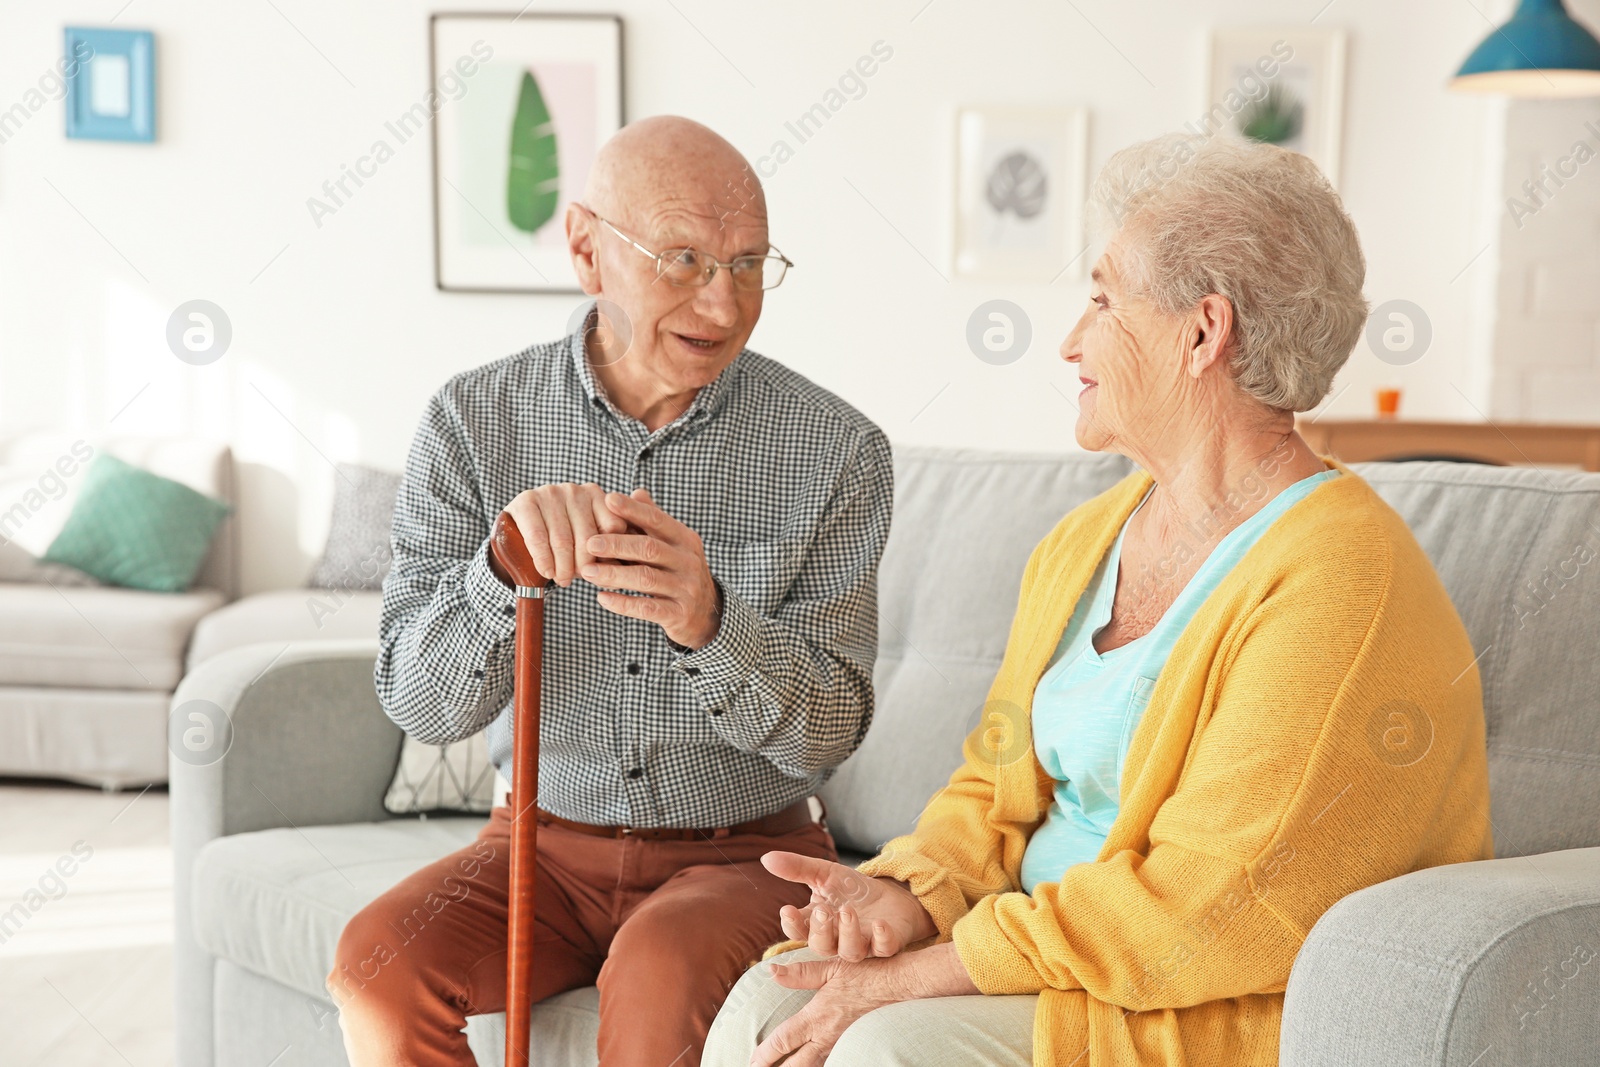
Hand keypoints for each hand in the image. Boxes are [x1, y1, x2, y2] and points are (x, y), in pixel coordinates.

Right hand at [498, 483, 631, 588]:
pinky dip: (543, 558)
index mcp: (598, 496)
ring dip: (563, 567)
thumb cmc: (564, 540)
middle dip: (585, 565)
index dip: (609, 554)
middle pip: (588, 536)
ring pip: (563, 539)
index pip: (613, 526)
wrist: (521, 534)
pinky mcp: (527, 500)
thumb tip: (631, 563)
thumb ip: (611, 545)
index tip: (604, 572)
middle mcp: (576, 491)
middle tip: (580, 580)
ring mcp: (551, 493)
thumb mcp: (590, 540)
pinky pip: (538, 535)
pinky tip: (546, 572)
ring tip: (563, 581)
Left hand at [581, 487, 721, 649]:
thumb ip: (655, 521)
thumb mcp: (673, 545)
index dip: (633, 510)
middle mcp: (689, 562)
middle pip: (650, 548)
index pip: (658, 520)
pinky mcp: (678, 614)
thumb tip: (636, 492)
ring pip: (646, 578)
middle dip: (617, 544)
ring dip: (613, 574)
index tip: (608, 499)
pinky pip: (647, 607)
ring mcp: (686, 588)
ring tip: (587, 572)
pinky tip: (601, 598)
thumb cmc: (679, 572)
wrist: (705, 613)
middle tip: (589, 542)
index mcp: (686, 540)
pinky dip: (622, 603)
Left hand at [752, 945, 978, 1066]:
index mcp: (816, 1016)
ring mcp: (843, 1043)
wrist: (902, 985)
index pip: (783, 1041)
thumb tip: (771, 971)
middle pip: (797, 1064)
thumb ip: (799, 973)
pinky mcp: (856, 1044)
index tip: (752, 1061)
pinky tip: (817, 1063)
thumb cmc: (867, 972)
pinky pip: (833, 1060)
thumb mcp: (831, 967)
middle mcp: (827, 1035)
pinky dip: (820, 1065)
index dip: (765, 1054)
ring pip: (815, 1065)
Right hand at [762, 851, 937, 960]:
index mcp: (818, 924)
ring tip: (847, 912)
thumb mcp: (825, 873)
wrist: (892, 894)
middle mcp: (837, 939)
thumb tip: (765, 858)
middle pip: (821, 947)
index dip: (791, 924)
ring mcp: (863, 944)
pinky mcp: (887, 943)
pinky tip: (880, 924)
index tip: (787, 909)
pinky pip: (883, 948)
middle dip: (820, 930)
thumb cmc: (853, 889)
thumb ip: (797, 868)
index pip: (798, 931)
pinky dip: (882, 938)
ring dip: (848, 933)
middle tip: (822, 911)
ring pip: (849, 952)